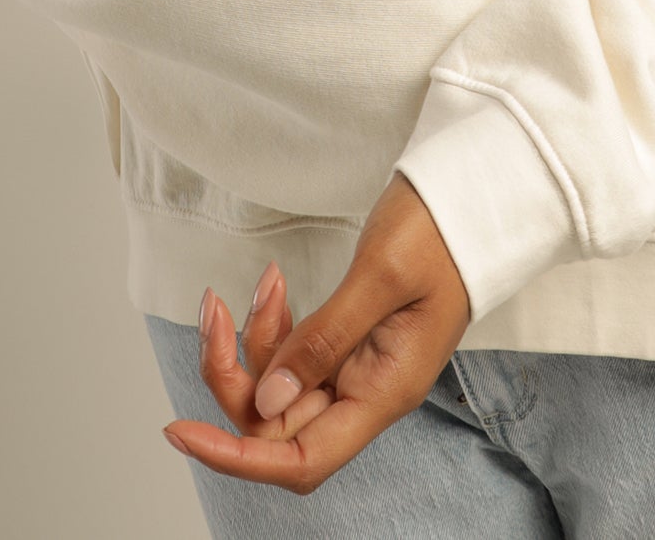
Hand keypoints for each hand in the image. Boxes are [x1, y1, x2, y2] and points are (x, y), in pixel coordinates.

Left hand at [161, 172, 471, 495]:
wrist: (472, 196)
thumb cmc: (440, 230)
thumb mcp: (381, 275)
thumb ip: (324, 340)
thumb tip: (267, 402)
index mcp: (384, 392)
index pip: (301, 459)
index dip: (237, 457)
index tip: (182, 431)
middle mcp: (368, 392)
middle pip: (278, 425)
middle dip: (234, 374)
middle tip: (214, 310)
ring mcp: (358, 368)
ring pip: (280, 387)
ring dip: (253, 341)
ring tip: (264, 282)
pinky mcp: (350, 341)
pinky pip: (295, 354)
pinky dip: (274, 324)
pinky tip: (274, 285)